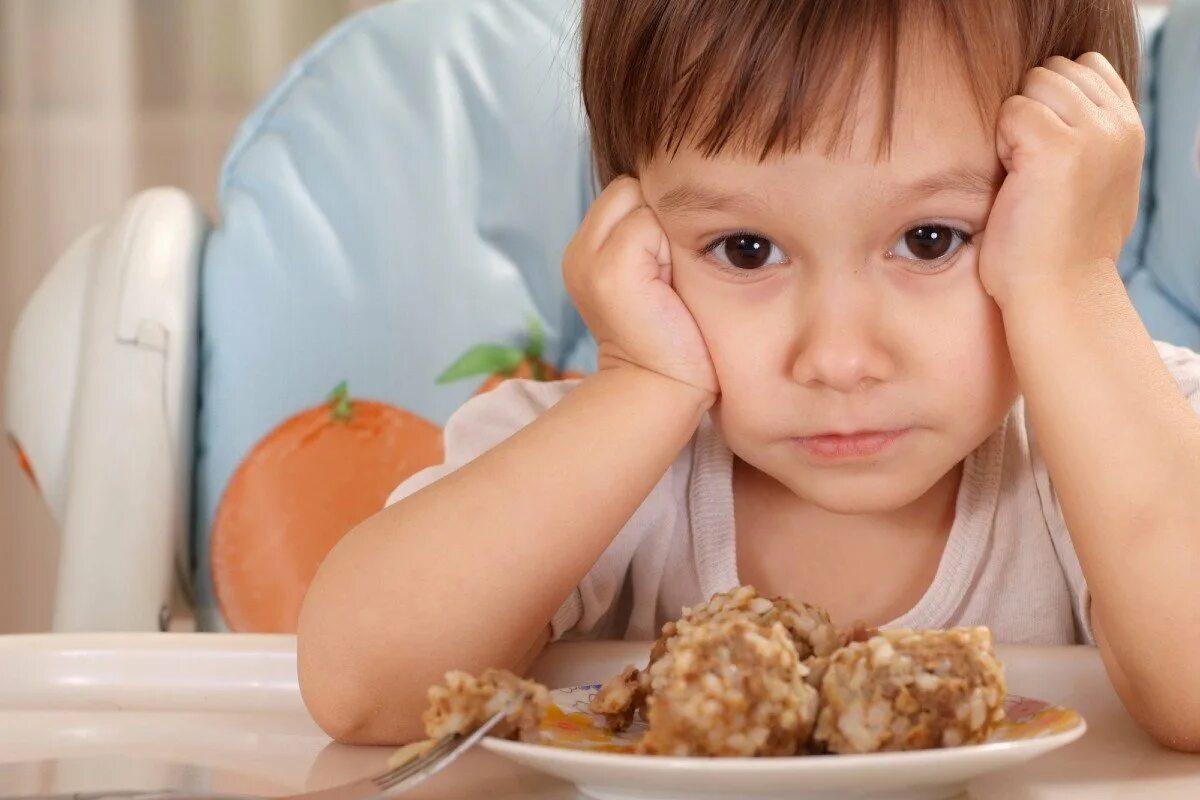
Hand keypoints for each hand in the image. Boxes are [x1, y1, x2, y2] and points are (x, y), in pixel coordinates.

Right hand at [563, 176, 718, 399]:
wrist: (661, 390)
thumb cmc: (672, 336)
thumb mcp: (651, 275)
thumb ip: (646, 234)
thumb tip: (677, 186)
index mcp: (586, 251)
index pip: (625, 191)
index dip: (654, 215)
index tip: (666, 265)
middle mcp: (579, 251)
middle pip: (629, 186)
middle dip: (657, 216)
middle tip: (668, 272)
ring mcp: (590, 258)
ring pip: (639, 197)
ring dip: (665, 230)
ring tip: (669, 278)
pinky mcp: (611, 269)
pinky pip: (649, 222)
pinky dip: (669, 247)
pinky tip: (670, 285)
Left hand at [978, 53, 1143, 309]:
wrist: (1058, 293)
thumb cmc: (1061, 248)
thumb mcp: (1097, 183)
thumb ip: (1092, 139)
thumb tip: (1065, 109)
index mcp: (1129, 130)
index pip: (1085, 67)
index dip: (1051, 100)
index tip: (1042, 152)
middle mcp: (1117, 126)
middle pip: (1054, 71)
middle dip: (1030, 109)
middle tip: (1028, 167)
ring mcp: (1091, 134)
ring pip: (1034, 85)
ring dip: (1015, 124)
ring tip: (1022, 173)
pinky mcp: (1056, 148)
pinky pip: (1012, 111)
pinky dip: (1001, 142)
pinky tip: (1013, 181)